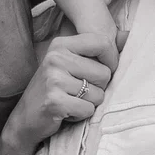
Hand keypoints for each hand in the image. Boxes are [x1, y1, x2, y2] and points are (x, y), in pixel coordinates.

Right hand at [6, 33, 114, 151]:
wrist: (26, 118)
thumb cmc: (55, 90)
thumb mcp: (72, 64)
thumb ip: (99, 50)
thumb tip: (128, 35)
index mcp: (61, 45)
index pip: (102, 42)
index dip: (111, 60)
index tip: (102, 72)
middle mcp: (56, 58)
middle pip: (104, 73)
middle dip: (98, 88)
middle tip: (79, 92)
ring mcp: (54, 79)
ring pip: (98, 94)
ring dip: (89, 103)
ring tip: (71, 101)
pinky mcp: (54, 101)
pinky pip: (88, 110)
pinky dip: (81, 115)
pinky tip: (66, 112)